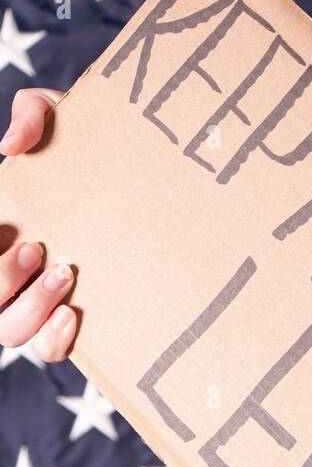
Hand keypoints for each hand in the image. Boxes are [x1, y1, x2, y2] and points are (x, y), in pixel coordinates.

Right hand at [0, 87, 76, 361]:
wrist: (143, 175)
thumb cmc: (91, 149)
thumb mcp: (62, 119)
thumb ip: (34, 115)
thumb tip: (12, 145)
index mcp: (0, 232)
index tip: (6, 229)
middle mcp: (9, 273)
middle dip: (0, 278)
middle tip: (35, 248)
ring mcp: (37, 304)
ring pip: (9, 332)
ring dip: (29, 308)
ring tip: (65, 275)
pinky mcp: (72, 326)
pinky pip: (48, 351)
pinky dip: (54, 341)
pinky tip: (72, 314)